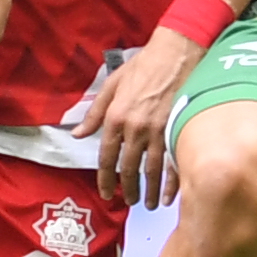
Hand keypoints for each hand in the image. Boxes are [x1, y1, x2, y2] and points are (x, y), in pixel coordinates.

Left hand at [91, 29, 200, 204]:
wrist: (177, 52)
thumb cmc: (144, 65)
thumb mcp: (112, 85)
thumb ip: (94, 113)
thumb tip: (77, 134)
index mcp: (116, 117)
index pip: (107, 157)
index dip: (105, 179)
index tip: (106, 193)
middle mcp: (136, 128)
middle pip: (129, 168)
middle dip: (128, 189)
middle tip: (129, 202)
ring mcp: (159, 131)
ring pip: (152, 171)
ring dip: (149, 191)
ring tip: (147, 204)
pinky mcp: (179, 129)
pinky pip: (175, 163)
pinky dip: (172, 183)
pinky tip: (169, 195)